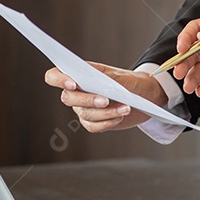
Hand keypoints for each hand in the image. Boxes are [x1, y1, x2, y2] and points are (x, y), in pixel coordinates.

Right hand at [44, 62, 163, 132]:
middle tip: (106, 100)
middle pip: (68, 98)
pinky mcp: (93, 122)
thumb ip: (109, 79)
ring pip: (84, 114)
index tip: (73, 84)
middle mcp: (77, 91)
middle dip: (87, 100)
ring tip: (126, 108)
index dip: (59, 80)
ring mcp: (83, 108)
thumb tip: (99, 84)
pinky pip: (92, 126)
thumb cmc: (131, 82)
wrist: (144, 96)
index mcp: (79, 74)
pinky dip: (107, 123)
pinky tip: (119, 116)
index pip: (55, 76)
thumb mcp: (124, 77)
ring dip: (105, 112)